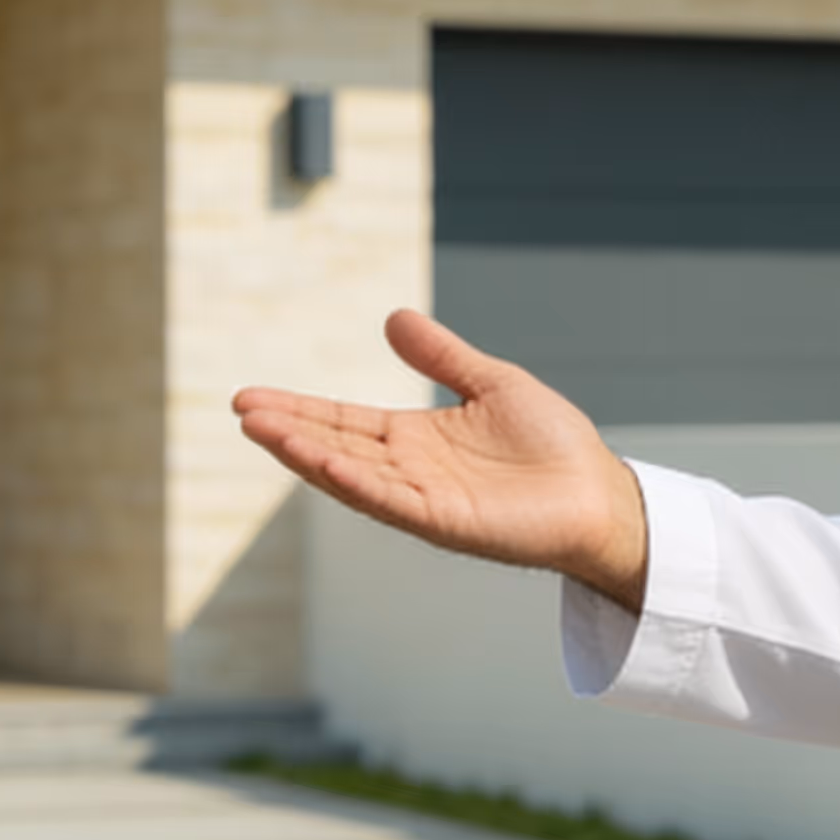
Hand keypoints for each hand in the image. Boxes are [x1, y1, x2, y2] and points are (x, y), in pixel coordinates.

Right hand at [231, 312, 651, 610]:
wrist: (599, 493)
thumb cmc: (553, 445)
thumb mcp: (491, 382)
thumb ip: (442, 356)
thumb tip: (393, 317)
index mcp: (415, 439)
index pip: (342, 421)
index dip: (298, 408)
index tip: (249, 398)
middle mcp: (408, 471)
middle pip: (334, 446)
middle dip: (287, 429)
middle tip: (240, 410)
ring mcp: (422, 499)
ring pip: (350, 474)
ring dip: (306, 454)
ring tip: (262, 430)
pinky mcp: (444, 522)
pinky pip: (389, 500)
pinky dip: (353, 482)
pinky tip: (321, 462)